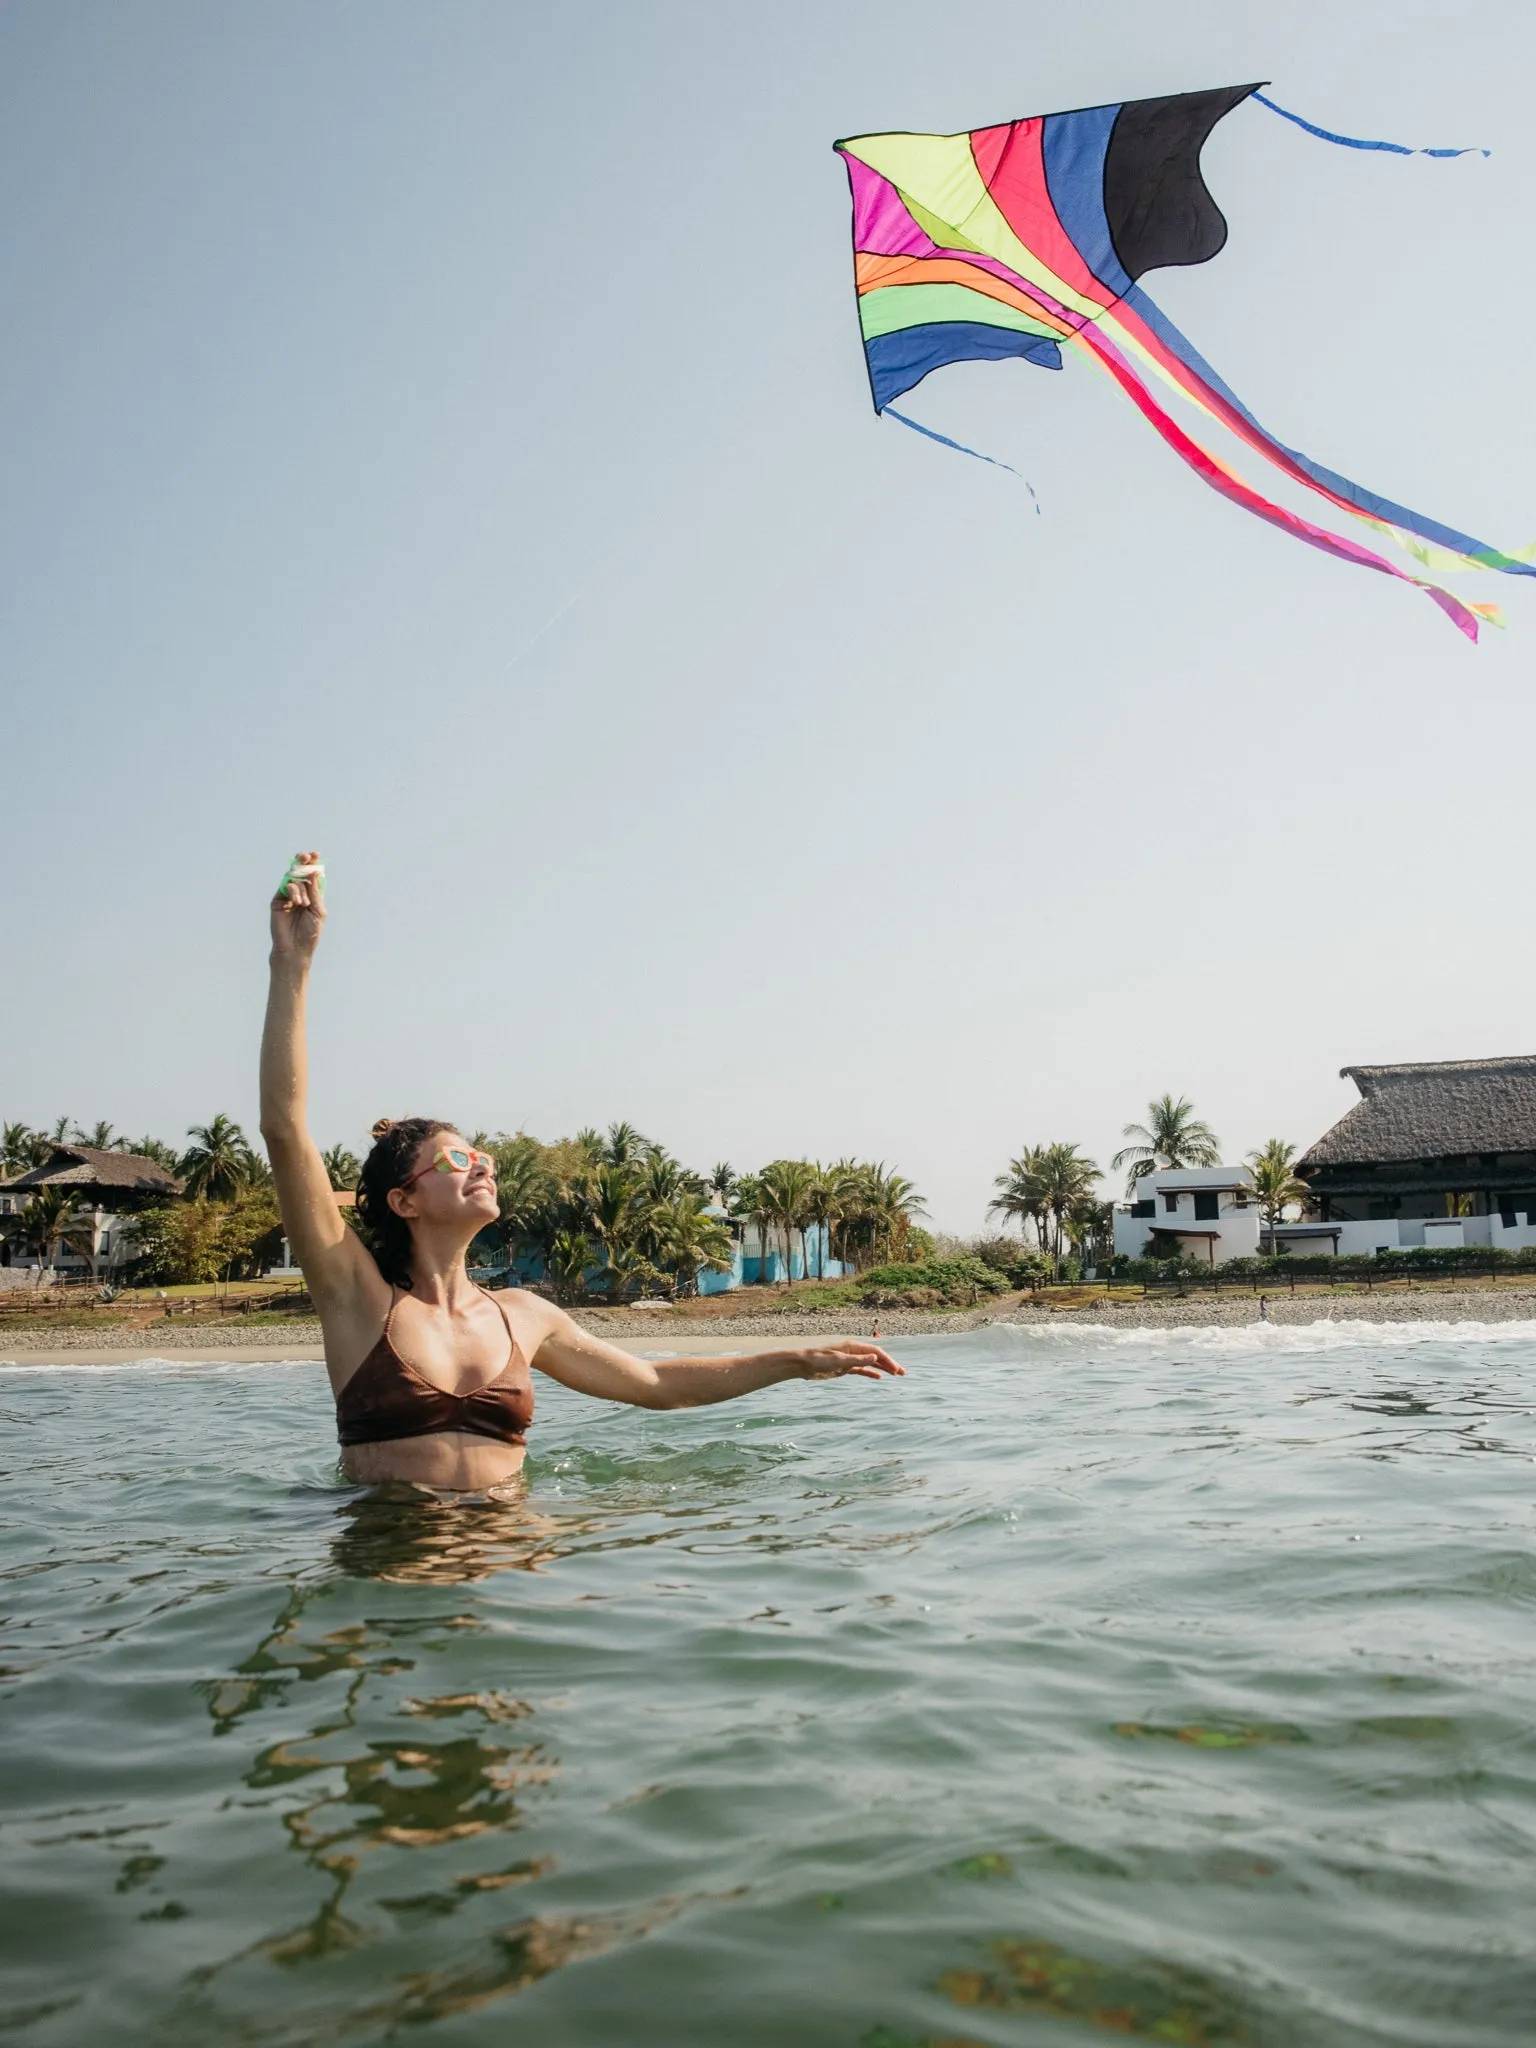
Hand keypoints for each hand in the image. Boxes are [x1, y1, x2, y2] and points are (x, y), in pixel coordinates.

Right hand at [270, 848, 325, 964]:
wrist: (295, 947)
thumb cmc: (310, 932)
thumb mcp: (318, 911)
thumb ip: (315, 892)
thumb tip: (314, 873)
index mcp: (312, 895)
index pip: (312, 876)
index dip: (313, 864)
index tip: (315, 854)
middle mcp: (300, 893)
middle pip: (300, 872)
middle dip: (303, 862)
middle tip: (306, 856)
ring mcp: (288, 896)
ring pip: (293, 879)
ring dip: (300, 887)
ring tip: (303, 903)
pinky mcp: (277, 900)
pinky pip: (284, 887)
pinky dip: (292, 890)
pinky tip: (297, 901)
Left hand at [794, 1340, 903, 1381]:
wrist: (802, 1364)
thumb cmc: (818, 1360)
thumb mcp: (839, 1361)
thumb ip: (858, 1360)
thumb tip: (876, 1357)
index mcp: (853, 1347)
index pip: (876, 1351)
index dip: (888, 1360)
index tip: (896, 1370)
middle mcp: (853, 1351)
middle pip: (876, 1356)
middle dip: (889, 1363)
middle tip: (902, 1373)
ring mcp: (849, 1360)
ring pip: (870, 1363)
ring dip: (883, 1368)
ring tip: (895, 1375)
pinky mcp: (843, 1368)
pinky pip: (861, 1369)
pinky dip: (871, 1372)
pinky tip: (879, 1377)